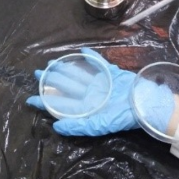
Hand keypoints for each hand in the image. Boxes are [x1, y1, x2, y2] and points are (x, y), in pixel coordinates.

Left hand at [27, 48, 174, 136]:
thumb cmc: (125, 116)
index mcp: (87, 108)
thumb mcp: (100, 125)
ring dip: (65, 68)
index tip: (30, 99)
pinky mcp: (113, 74)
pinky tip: (82, 52)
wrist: (148, 103)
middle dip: (51, 81)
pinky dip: (91, 57)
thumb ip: (78, 126)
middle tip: (37, 73)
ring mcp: (102, 83)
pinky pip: (100, 63)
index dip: (45, 102)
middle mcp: (92, 95)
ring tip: (52, 63)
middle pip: (67, 87)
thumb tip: (56, 126)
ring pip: (79, 74)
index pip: (61, 104)